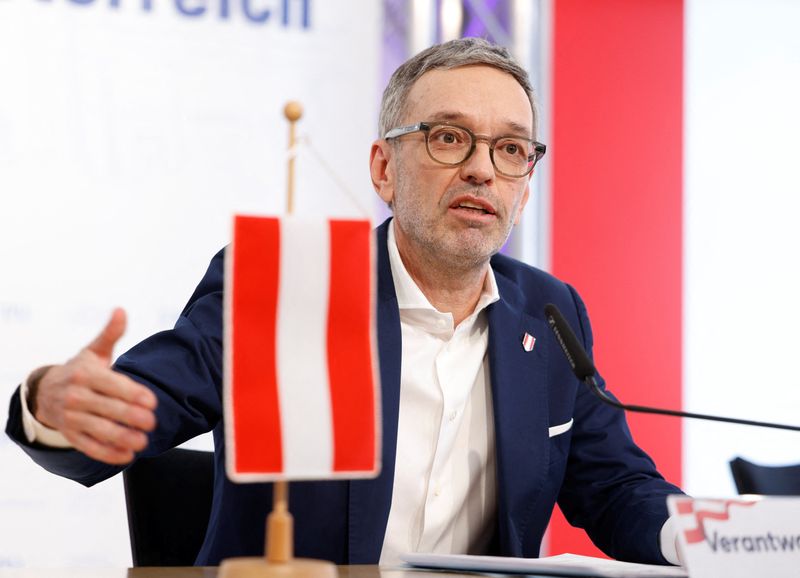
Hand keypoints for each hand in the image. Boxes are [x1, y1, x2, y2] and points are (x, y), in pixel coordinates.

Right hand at [33, 308, 157, 464]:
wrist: (45, 391)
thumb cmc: (80, 370)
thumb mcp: (93, 351)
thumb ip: (110, 334)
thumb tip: (121, 310)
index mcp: (85, 374)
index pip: (111, 385)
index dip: (133, 394)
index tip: (152, 402)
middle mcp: (75, 397)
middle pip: (107, 409)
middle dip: (131, 417)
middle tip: (152, 422)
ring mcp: (71, 418)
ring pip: (98, 430)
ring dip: (122, 438)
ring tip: (143, 442)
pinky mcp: (70, 435)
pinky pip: (89, 447)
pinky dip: (108, 454)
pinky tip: (128, 456)